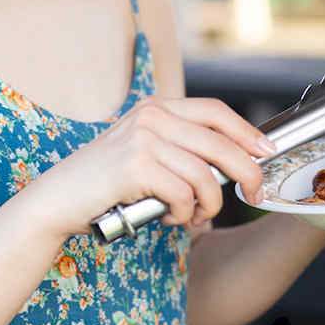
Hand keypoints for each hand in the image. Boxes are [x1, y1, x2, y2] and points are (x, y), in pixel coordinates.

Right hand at [29, 96, 275, 242]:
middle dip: (247, 173)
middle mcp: (151, 116)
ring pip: (205, 176)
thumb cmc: (103, 183)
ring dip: (208, 205)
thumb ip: (179, 149)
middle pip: (220, 143)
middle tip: (255, 195)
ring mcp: (143, 139)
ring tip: (192, 216)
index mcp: (155, 107)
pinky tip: (168, 216)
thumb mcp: (143, 153)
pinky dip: (184, 214)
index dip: (246, 132)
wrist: (58, 199)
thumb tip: (234, 166)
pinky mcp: (137, 167)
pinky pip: (184, 195)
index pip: (214, 111)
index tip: (267, 151)